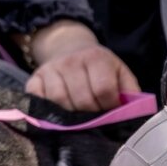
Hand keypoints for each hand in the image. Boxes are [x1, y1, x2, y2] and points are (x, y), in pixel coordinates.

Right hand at [24, 20, 139, 111]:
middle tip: (95, 118)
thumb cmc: (98, 68)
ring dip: (70, 116)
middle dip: (91, 115)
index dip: (109, 106)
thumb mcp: (119, 73)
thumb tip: (133, 115)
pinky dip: (47, 112)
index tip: (110, 111)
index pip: (103, 89)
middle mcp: (70, 61)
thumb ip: (130, 92)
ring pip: (59, 103)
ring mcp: (49, 70)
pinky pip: (38, 102)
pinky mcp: (33, 80)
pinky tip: (57, 113)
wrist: (68, 47)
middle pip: (81, 100)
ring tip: (78, 117)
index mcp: (96, 57)